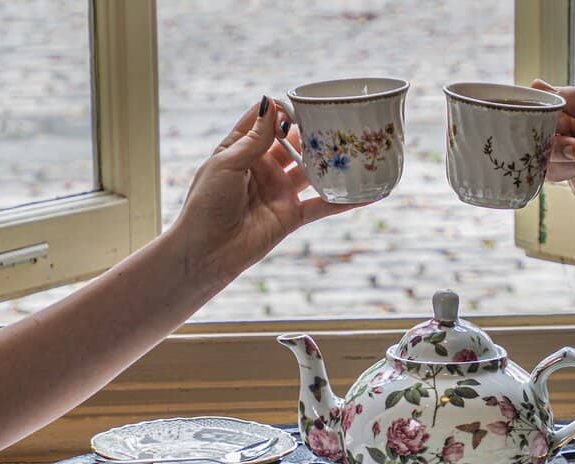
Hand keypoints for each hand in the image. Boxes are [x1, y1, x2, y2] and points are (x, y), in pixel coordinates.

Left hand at [172, 96, 363, 279]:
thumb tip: (271, 102)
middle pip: (294, 144)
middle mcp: (264, 168)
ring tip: (357, 147)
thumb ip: (254, 137)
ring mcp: (280, 191)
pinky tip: (368, 192)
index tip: (304, 102)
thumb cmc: (206, 204)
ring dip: (332, 162)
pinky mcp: (292, 216)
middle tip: (338, 121)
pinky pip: (323, 206)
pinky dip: (345, 201)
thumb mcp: (227, 163)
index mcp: (242, 150)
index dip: (282, 110)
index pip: (265, 122)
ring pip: (312, 172)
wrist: (207, 251)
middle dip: (313, 133)